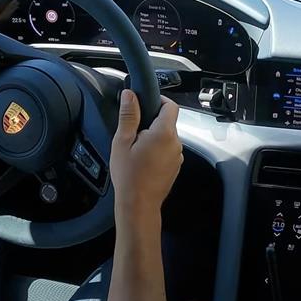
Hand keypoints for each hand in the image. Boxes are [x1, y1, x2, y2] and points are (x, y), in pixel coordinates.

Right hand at [109, 90, 181, 220]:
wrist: (138, 205)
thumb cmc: (129, 176)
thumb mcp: (122, 141)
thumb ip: (128, 115)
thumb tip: (130, 95)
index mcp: (164, 133)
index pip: (171, 105)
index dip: (159, 100)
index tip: (146, 103)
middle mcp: (176, 143)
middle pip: (168, 122)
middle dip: (152, 122)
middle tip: (134, 132)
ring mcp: (177, 156)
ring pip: (167, 137)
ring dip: (154, 137)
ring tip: (136, 149)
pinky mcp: (175, 166)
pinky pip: (168, 150)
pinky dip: (157, 150)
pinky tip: (143, 160)